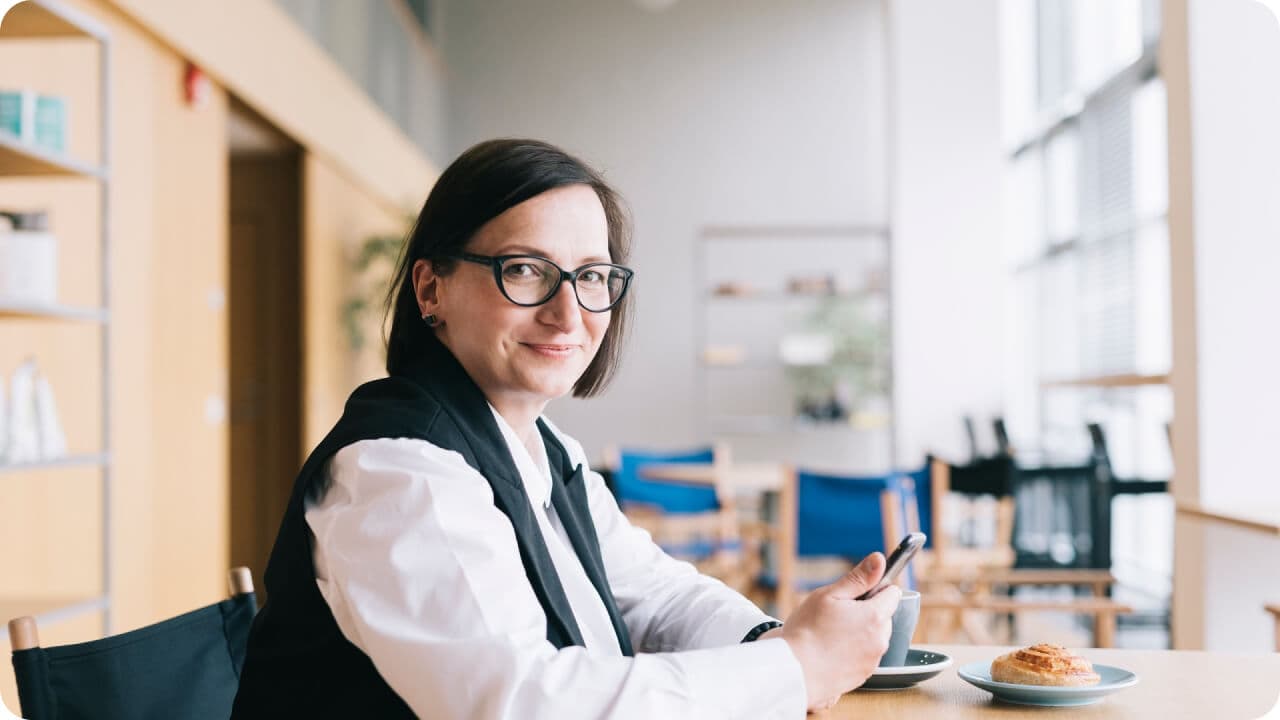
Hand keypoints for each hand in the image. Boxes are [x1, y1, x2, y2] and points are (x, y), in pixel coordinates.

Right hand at [779, 553, 901, 710]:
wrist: (794, 671)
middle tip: (838, 614)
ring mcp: (872, 660)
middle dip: (866, 612)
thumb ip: (858, 578)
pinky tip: (832, 650)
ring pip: (874, 636)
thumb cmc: (808, 631)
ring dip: (860, 632)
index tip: (857, 593)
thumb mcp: (829, 595)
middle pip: (884, 616)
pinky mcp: (863, 675)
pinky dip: (853, 651)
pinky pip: (864, 655)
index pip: (893, 593)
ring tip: (831, 634)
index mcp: (875, 616)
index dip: (875, 588)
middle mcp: (880, 639)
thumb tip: (879, 559)